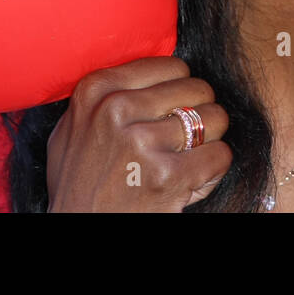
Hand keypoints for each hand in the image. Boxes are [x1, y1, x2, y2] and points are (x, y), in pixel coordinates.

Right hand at [46, 56, 231, 211]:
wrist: (79, 228)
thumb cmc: (77, 183)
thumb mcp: (73, 129)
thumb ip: (104, 97)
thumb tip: (152, 72)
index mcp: (96, 89)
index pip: (171, 66)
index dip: (179, 90)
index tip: (171, 111)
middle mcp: (116, 109)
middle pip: (197, 89)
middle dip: (199, 112)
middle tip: (184, 137)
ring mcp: (142, 142)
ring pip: (214, 118)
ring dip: (209, 139)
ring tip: (189, 156)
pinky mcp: (166, 176)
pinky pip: (220, 155)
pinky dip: (214, 168)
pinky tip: (192, 177)